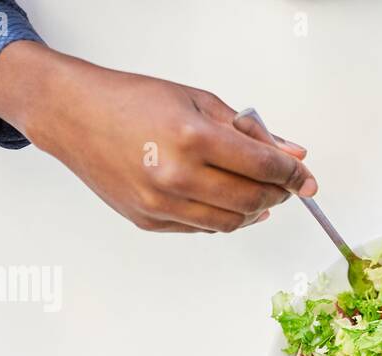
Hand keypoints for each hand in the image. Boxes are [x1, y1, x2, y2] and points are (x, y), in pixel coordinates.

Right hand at [0, 42, 315, 231]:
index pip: (263, 167)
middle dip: (277, 195)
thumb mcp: (199, 102)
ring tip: (260, 195)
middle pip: (251, 201)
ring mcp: (160, 204)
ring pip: (229, 223)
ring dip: (254, 211)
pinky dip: (223, 217)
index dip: (294, 175)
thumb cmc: (134, 101)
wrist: (74, 115)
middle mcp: (176, 176)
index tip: (307, 178)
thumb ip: (249, 132)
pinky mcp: (148, 220)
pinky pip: (201, 228)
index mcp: (192, 138)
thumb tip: (292, 153)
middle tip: (285, 186)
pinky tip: (227, 201)